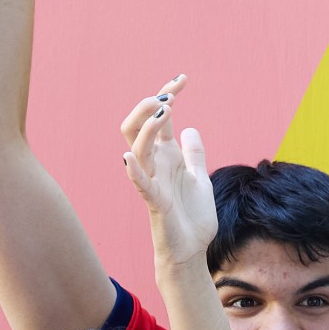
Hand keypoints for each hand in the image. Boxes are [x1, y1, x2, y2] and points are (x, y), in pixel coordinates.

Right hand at [120, 79, 215, 266]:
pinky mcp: (155, 202)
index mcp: (167, 156)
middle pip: (138, 125)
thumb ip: (194, 154)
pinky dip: (134, 170)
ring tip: (164, 111)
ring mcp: (152, 181)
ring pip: (137, 147)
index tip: (182, 79)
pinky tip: (128, 157)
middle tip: (169, 94)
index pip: (160, 117)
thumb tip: (190, 129)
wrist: (192, 250)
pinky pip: (140, 183)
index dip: (168, 94)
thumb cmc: (193, 217)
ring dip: (148, 126)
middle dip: (148, 104)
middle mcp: (156, 164)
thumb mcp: (200, 178)